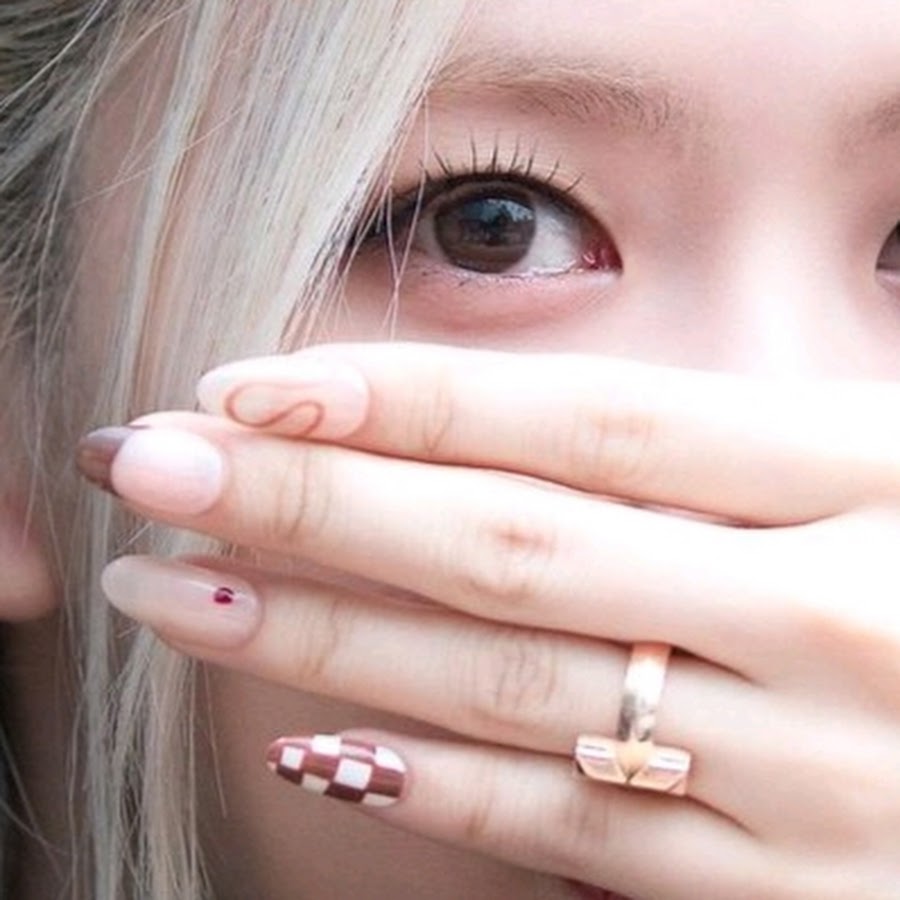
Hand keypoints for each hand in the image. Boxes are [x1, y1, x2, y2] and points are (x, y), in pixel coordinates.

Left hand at [80, 344, 899, 898]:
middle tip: (154, 466)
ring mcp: (806, 769)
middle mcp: (829, 616)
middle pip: (513, 542)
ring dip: (320, 639)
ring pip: (508, 686)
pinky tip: (308, 740)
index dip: (407, 397)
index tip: (250, 386)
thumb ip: (692, 460)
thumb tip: (460, 436)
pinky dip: (428, 781)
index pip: (587, 417)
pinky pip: (569, 830)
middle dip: (309, 501)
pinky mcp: (781, 890)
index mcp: (861, 476)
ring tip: (176, 592)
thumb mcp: (858, 471)